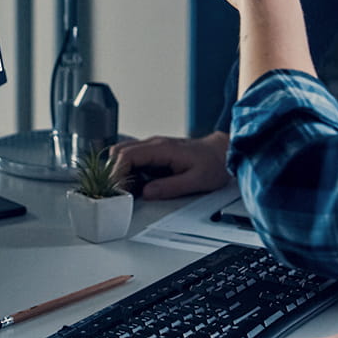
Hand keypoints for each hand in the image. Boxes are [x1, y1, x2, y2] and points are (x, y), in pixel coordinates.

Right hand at [109, 132, 229, 199]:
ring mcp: (154, 147)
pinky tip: (135, 185)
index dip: (117, 174)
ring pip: (124, 153)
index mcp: (162, 149)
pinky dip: (127, 170)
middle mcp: (155, 144)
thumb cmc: (213, 164)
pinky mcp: (155, 152)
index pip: (127, 155)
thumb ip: (171, 187)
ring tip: (126, 191)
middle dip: (114, 173)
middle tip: (118, 193)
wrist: (223, 152)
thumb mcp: (196, 181)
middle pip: (119, 152)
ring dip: (120, 171)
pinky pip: (133, 157)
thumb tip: (147, 193)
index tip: (117, 190)